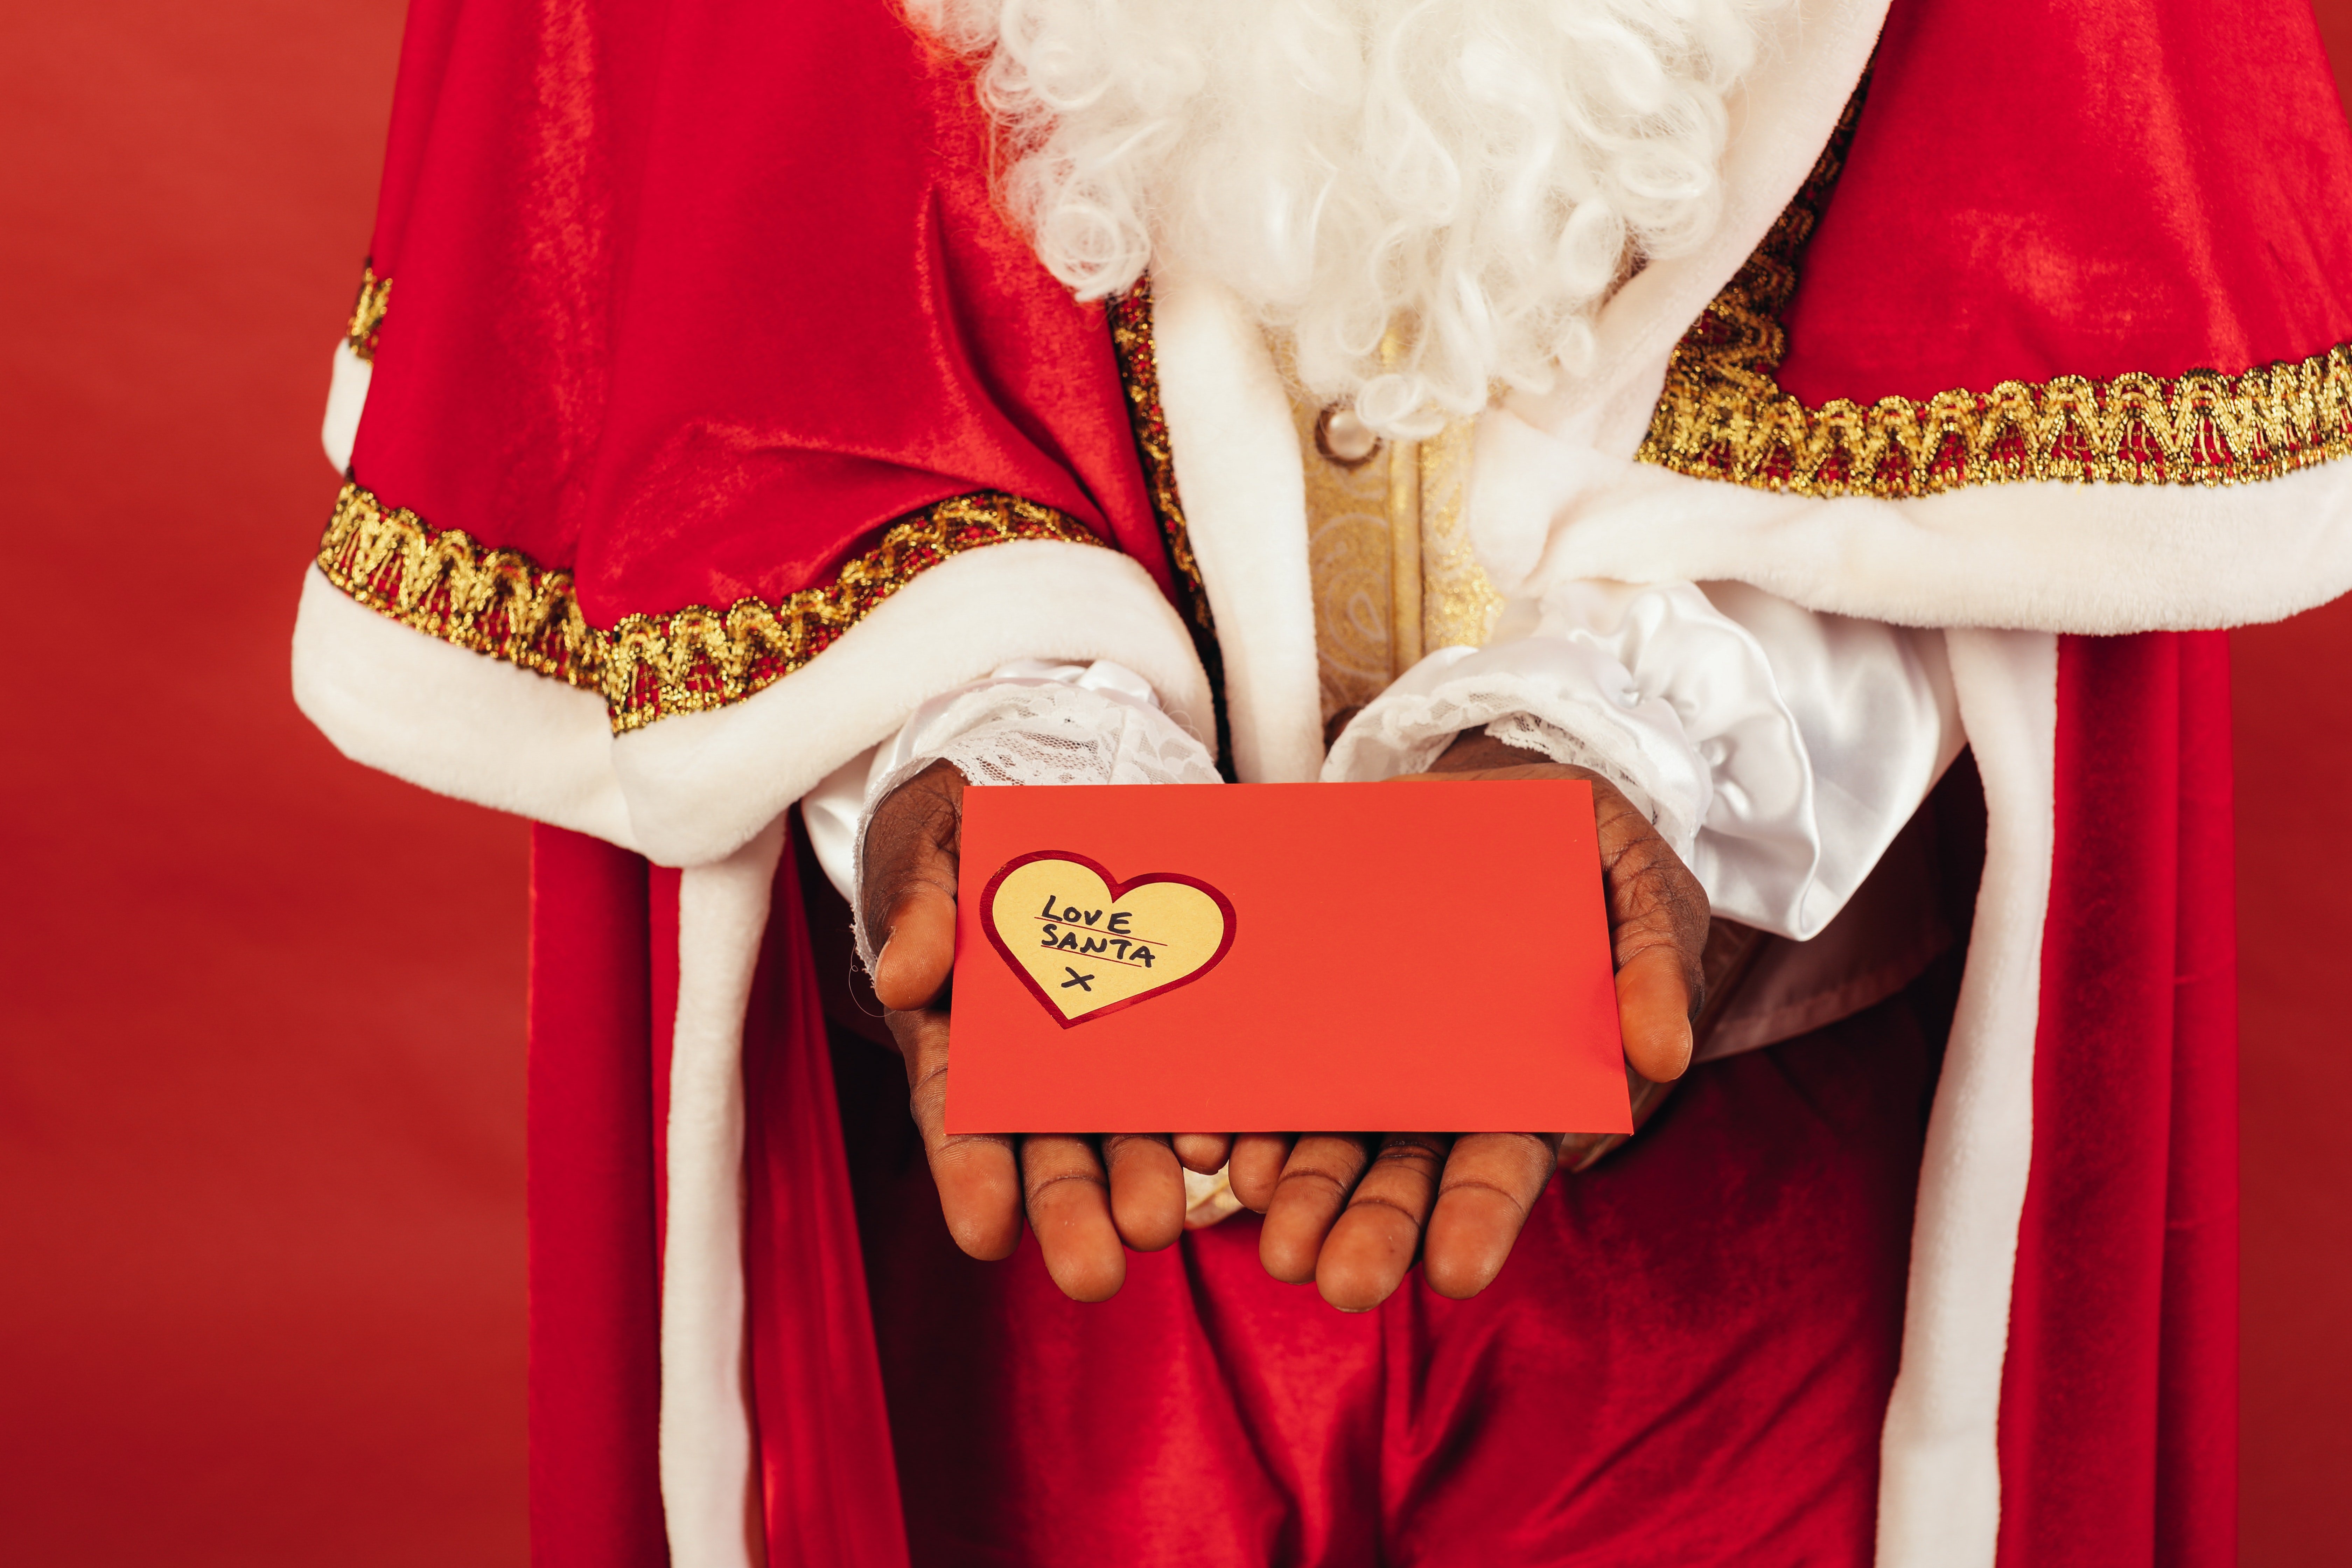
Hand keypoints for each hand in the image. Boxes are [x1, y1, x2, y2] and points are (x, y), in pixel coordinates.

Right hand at [861, 761, 1229, 1299]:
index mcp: (955, 1034)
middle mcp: (1028, 1063)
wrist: (1040, 788)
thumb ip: (916, 904)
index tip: (986, 1232)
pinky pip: (1183, 1079)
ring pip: (1118, 1131)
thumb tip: (905, 978)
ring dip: (1139, 1182)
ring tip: (1162, 1226)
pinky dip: (1199, 1117)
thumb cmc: (958, 829)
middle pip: (1044, 1148)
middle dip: (1068, 1209)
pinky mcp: (1163, 1026)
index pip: (956, 1114)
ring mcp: (1099, 1051)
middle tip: (1096, 1272)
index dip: (970, 1174)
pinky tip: (1221, 1152)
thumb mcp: (924, 844)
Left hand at [1227, 730, 1709, 1310]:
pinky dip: (1242, 1117)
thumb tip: (1664, 1054)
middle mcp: (1446, 1094)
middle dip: (1373, 1231)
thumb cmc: (1591, 861)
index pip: (1503, 1169)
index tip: (1454, 1270)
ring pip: (1334, 1142)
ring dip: (1302, 1194)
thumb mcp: (1643, 900)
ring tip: (1275, 1239)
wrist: (1506, 798)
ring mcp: (1376, 1062)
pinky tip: (1213, 1149)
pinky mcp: (1320, 1018)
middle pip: (1406, 1178)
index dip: (1478, 1218)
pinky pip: (1274, 1077)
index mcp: (1531, 1088)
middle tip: (1336, 1281)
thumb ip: (1657, 974)